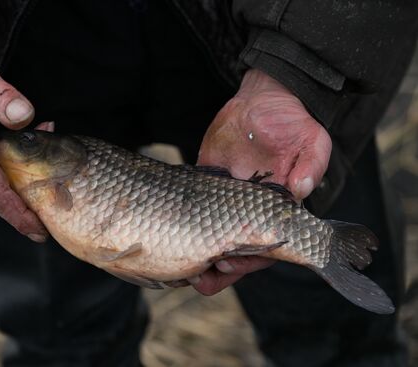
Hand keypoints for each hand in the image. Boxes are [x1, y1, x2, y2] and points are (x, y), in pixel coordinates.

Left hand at [191, 69, 331, 294]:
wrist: (264, 99)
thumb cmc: (293, 122)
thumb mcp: (312, 140)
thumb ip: (310, 165)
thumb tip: (300, 189)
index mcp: (275, 207)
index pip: (264, 243)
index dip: (249, 259)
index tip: (230, 265)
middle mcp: (248, 206)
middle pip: (235, 245)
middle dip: (220, 267)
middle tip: (201, 277)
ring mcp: (225, 194)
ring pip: (211, 231)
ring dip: (199, 251)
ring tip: (182, 269)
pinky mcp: (206, 177)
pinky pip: (193, 203)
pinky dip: (184, 220)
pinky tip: (170, 233)